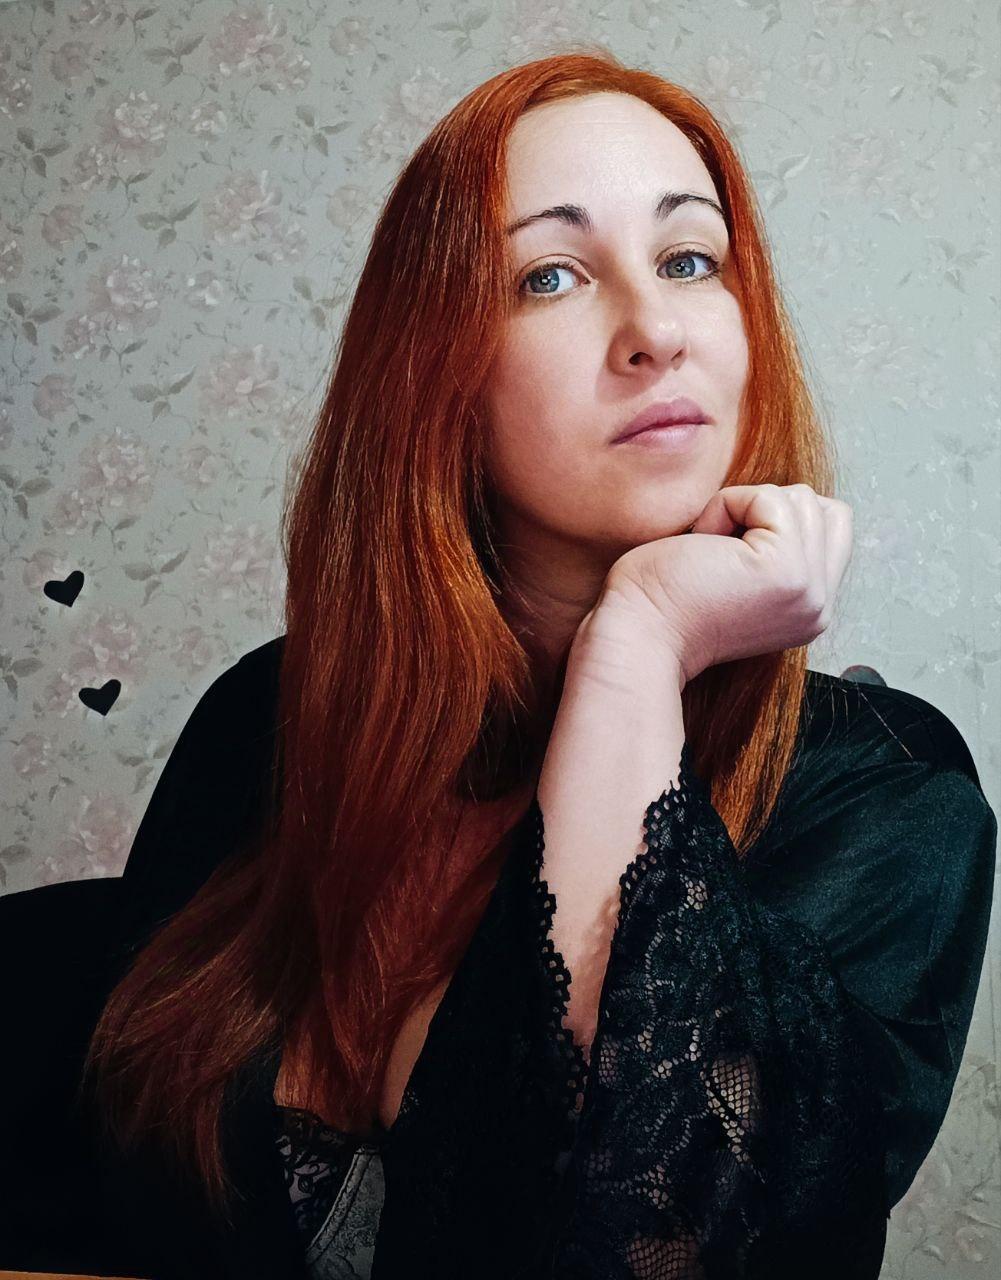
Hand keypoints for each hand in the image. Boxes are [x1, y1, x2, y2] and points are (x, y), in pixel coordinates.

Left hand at [589, 483, 853, 687]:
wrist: (637, 638)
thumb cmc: (663, 601)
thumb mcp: (739, 573)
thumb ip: (779, 549)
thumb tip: (789, 499)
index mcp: (809, 609)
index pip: (832, 528)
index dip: (777, 520)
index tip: (728, 556)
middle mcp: (818, 605)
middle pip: (823, 509)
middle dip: (765, 510)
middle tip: (717, 552)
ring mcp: (808, 590)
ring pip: (801, 499)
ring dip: (741, 509)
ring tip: (708, 553)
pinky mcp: (786, 571)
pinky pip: (769, 498)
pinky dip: (725, 507)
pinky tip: (701, 548)